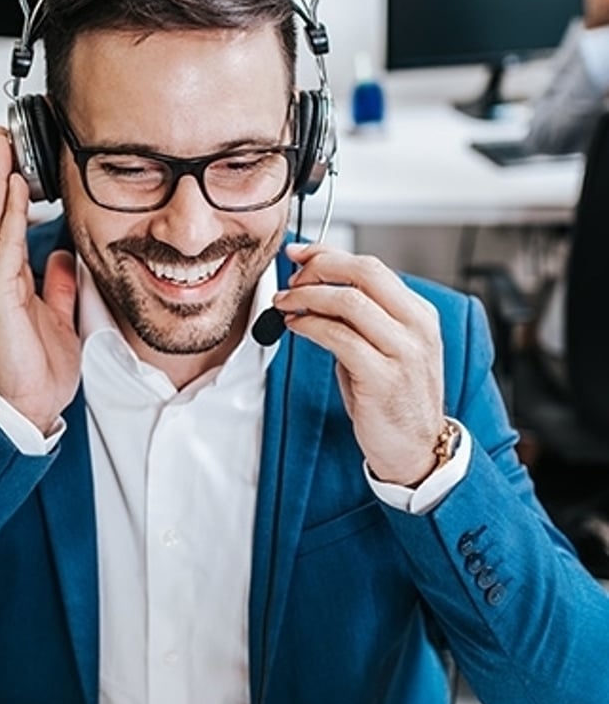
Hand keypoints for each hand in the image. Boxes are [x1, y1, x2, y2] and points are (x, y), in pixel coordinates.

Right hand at [0, 128, 80, 434]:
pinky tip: (13, 192)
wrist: (31, 406)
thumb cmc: (41, 366)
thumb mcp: (60, 316)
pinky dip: (7, 220)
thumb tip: (65, 256)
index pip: (9, 224)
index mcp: (12, 280)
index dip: (13, 190)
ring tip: (3, 148)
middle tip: (3, 134)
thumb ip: (59, 286)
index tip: (20, 157)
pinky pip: (1, 253)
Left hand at [274, 243, 445, 485]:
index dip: (330, 254)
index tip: (301, 253)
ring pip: (348, 301)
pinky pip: (338, 337)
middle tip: (292, 279)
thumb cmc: (395, 401)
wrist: (416, 450)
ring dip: (307, 297)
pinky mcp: (383, 376)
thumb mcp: (384, 349)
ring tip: (285, 304)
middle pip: (363, 273)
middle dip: (318, 268)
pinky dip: (309, 325)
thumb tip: (315, 290)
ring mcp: (403, 351)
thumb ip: (360, 320)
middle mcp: (416, 327)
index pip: (372, 267)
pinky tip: (295, 326)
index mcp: (418, 314)